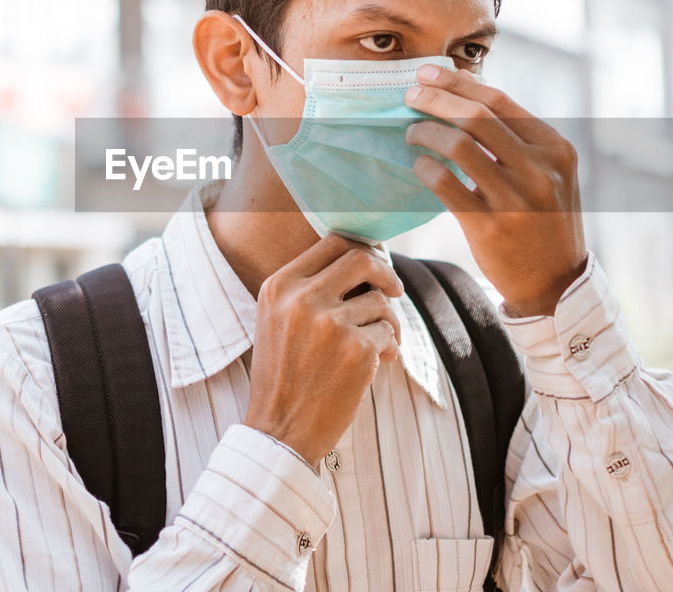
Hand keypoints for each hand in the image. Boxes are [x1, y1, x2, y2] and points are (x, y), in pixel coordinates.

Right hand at [243, 233, 403, 467]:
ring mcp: (330, 324)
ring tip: (380, 344)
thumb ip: (309, 289)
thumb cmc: (284, 377)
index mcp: (279, 286)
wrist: (279, 431)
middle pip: (361, 258)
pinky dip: (390, 346)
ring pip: (380, 301)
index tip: (375, 265)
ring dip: (389, 322)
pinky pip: (388, 333)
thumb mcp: (278, 321)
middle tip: (394, 290)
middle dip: (386, 272)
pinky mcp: (357, 351)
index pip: (331, 241)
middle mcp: (302, 299)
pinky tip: (380, 363)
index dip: (363, 248)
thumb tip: (364, 258)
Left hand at [405, 63, 587, 316]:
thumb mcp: (547, 173)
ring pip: (459, 146)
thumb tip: (461, 96)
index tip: (428, 73)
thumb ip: (515, 140)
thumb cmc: (543, 220)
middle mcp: (540, 169)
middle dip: (436, 99)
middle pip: (476, 116)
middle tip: (410, 96)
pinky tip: (419, 165)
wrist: (555, 283)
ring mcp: (516, 198)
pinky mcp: (490, 226)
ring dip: (426, 132)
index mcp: (555, 148)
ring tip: (411, 133)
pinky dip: (426, 168)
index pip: (500, 100)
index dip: (458, 82)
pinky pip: (446, 185)